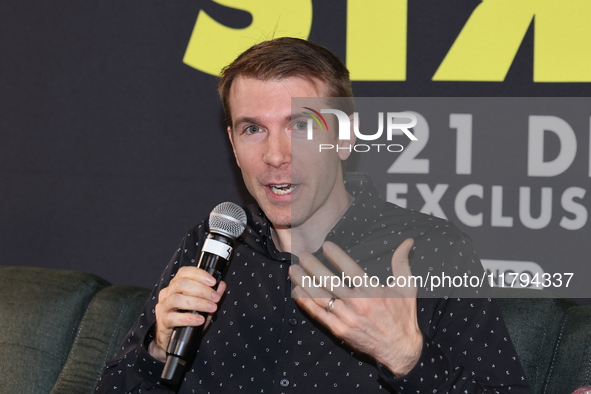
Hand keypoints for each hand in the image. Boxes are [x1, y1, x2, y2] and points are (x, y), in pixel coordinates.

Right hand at [150, 266, 226, 361]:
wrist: (171, 338)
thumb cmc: (187, 318)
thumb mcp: (202, 305)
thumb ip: (211, 295)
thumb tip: (222, 285)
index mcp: (175, 285)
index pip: (184, 272)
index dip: (199, 274)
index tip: (213, 282)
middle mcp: (167, 293)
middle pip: (181, 284)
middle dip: (202, 290)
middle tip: (215, 298)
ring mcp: (163, 307)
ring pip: (176, 299)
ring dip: (197, 303)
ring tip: (211, 308)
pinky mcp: (162, 321)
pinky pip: (173, 318)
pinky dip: (189, 318)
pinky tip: (200, 320)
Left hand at [289, 238, 421, 376]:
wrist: (400, 349)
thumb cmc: (403, 316)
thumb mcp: (407, 287)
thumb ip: (402, 262)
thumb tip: (408, 241)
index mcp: (372, 291)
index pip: (350, 269)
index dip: (336, 256)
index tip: (325, 245)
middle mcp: (357, 304)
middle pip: (329, 281)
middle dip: (312, 266)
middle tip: (302, 255)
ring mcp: (346, 318)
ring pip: (320, 297)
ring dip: (304, 282)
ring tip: (293, 270)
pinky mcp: (339, 330)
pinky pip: (318, 314)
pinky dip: (306, 302)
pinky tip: (297, 291)